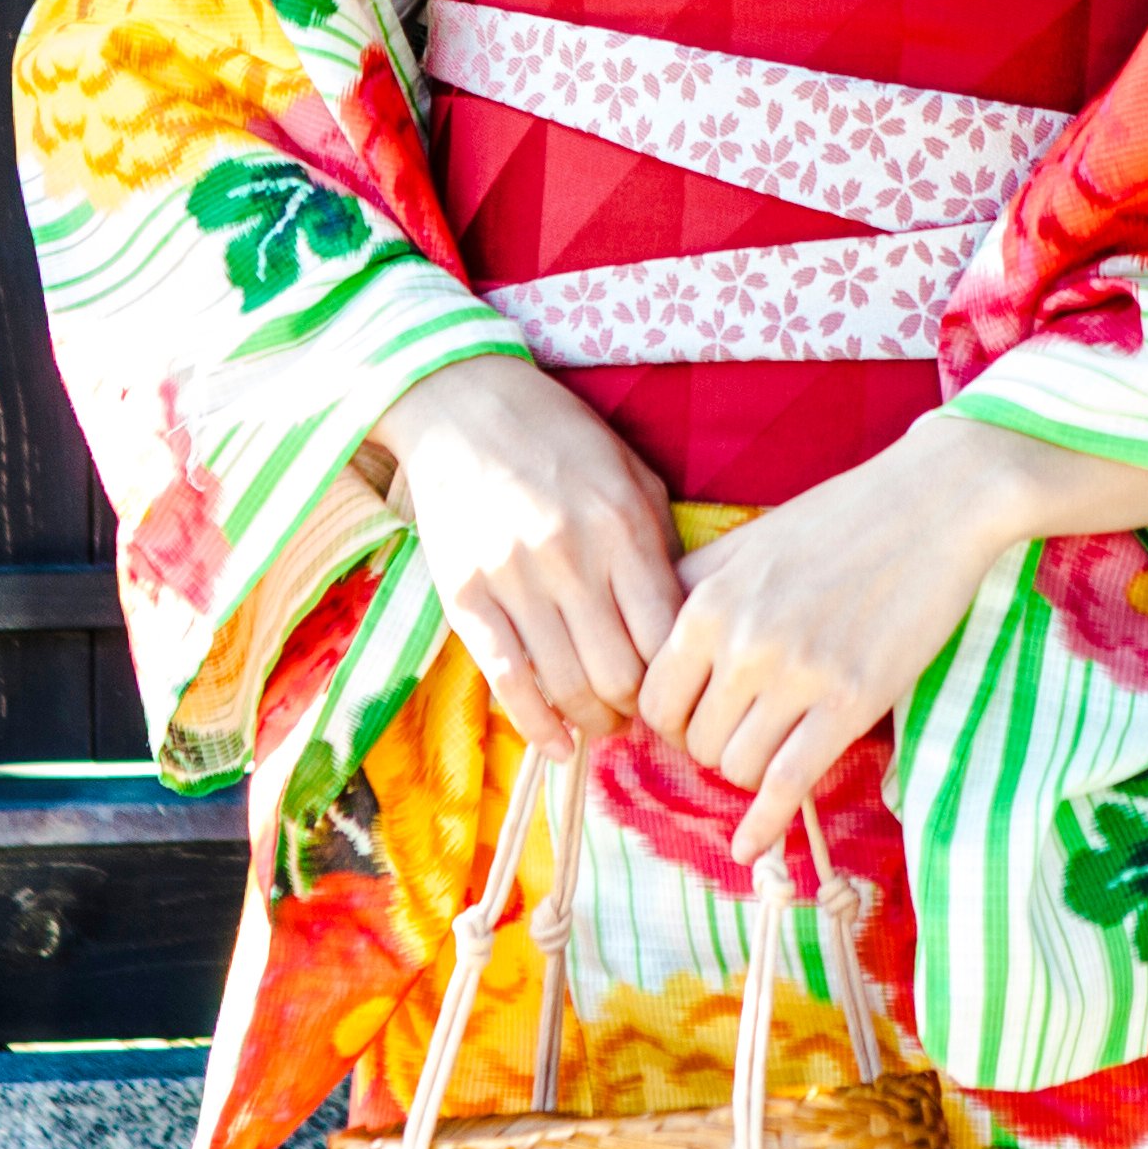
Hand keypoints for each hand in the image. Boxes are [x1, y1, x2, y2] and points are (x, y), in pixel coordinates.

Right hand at [363, 355, 679, 749]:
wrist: (463, 404)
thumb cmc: (561, 439)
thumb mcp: (631, 476)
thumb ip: (659, 549)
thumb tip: (683, 632)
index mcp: (622, 526)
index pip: (666, 638)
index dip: (680, 682)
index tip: (682, 693)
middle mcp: (570, 556)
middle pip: (621, 675)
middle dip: (639, 711)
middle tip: (643, 717)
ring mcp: (512, 578)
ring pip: (566, 687)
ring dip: (592, 723)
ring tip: (603, 724)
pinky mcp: (463, 594)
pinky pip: (505, 680)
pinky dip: (535, 726)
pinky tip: (557, 744)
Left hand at [636, 409, 1147, 862]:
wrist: (933, 503)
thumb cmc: (839, 519)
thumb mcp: (746, 542)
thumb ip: (691, 592)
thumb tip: (650, 654)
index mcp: (706, 601)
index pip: (653, 700)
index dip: (671, 721)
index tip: (697, 718)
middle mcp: (741, 642)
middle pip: (695, 741)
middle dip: (713, 747)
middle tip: (744, 731)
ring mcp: (797, 675)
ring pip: (737, 767)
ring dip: (748, 772)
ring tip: (773, 748)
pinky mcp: (851, 702)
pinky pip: (789, 784)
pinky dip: (765, 824)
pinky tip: (752, 847)